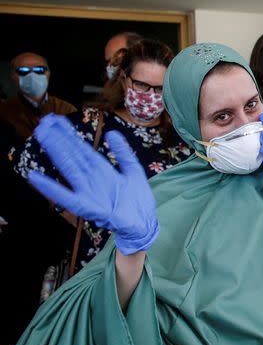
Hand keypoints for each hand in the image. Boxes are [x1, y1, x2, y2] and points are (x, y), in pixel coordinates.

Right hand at [27, 114, 158, 254]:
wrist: (144, 224)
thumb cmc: (137, 201)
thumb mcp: (134, 172)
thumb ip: (123, 154)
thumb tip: (112, 133)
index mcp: (102, 170)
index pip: (83, 148)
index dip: (69, 134)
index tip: (55, 120)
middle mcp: (92, 179)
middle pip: (74, 155)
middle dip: (60, 138)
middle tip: (44, 122)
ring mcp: (89, 193)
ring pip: (70, 168)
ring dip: (57, 152)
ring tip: (43, 136)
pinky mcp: (89, 208)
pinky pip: (67, 198)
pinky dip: (52, 189)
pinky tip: (36, 178)